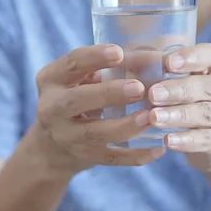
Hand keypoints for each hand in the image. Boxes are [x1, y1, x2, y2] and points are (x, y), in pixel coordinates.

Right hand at [35, 44, 165, 175]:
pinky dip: (136, 156)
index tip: (119, 52)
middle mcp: (52, 108)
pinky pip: (111, 158)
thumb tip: (153, 58)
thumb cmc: (78, 94)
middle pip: (77, 100)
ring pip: (94, 133)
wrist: (52, 145)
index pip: (71, 64)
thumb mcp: (80, 76)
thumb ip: (107, 66)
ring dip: (124, 125)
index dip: (94, 57)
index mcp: (52, 79)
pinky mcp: (84, 157)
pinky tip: (159, 148)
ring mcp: (66, 137)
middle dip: (108, 94)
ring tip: (150, 117)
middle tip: (138, 88)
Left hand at [148, 43, 210, 173]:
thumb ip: (151, 68)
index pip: (209, 55)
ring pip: (205, 113)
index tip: (168, 63)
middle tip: (153, 94)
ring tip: (154, 118)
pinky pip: (206, 139)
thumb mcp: (172, 80)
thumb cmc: (185, 99)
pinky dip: (186, 140)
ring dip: (178, 115)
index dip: (190, 57)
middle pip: (207, 86)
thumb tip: (121, 58)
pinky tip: (168, 141)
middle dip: (179, 90)